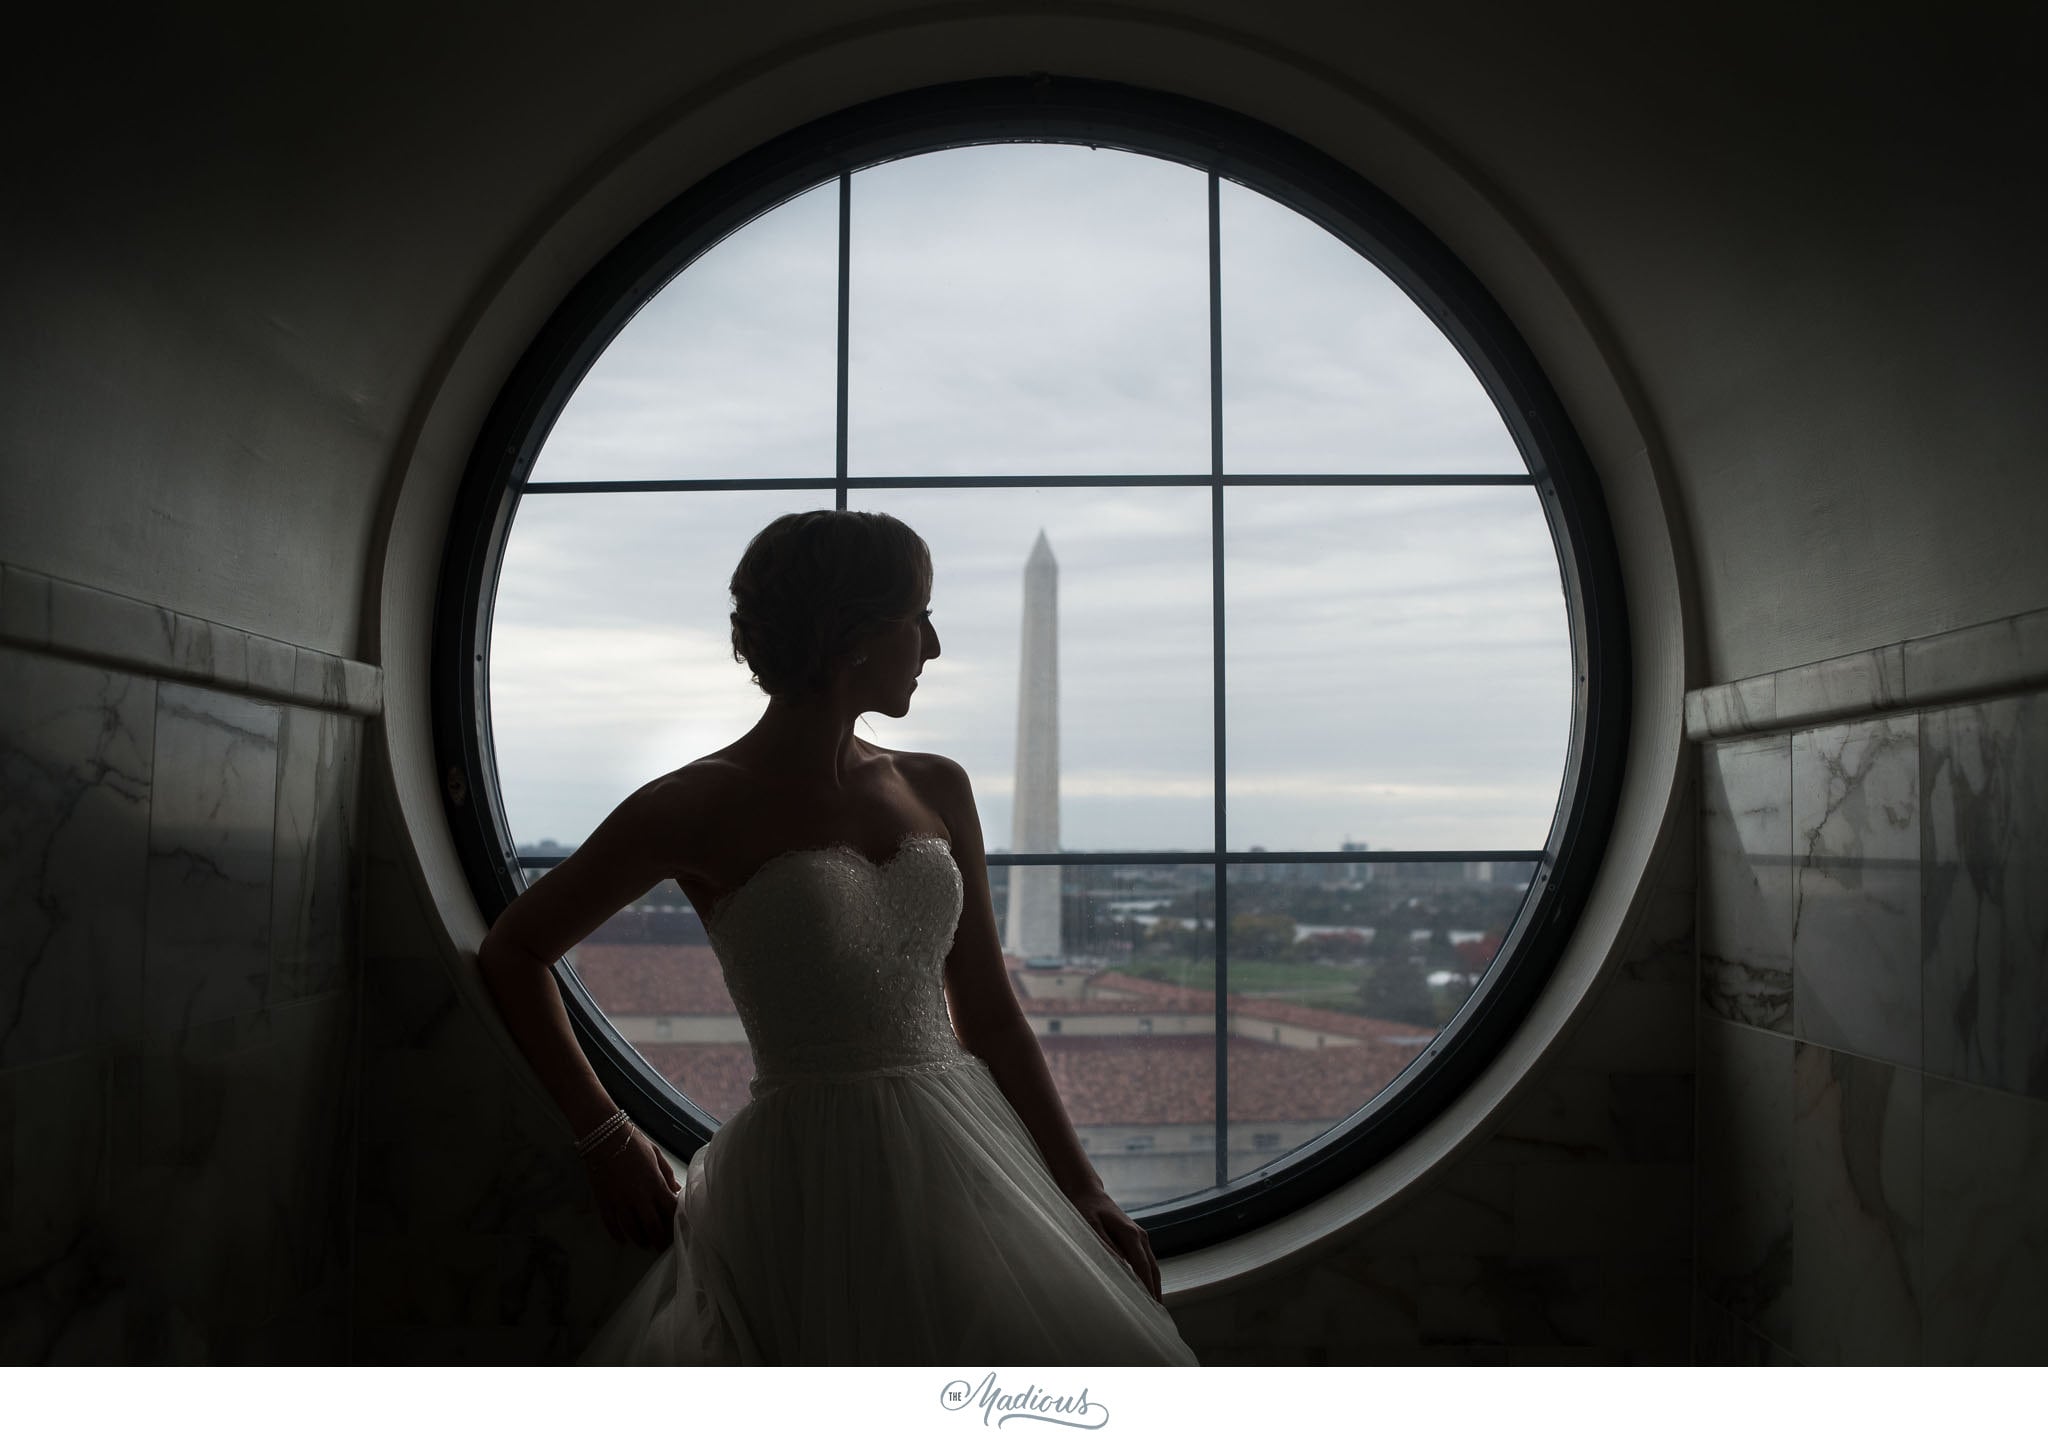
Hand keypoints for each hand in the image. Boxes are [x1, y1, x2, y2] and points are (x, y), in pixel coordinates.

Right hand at [584, 1127, 681, 1249]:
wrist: (605, 1136)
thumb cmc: (633, 1142)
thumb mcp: (656, 1154)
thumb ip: (666, 1174)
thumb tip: (677, 1190)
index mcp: (655, 1183)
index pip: (669, 1209)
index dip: (675, 1222)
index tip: (678, 1230)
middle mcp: (639, 1196)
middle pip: (652, 1225)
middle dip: (659, 1239)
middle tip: (661, 1247)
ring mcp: (620, 1201)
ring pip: (632, 1228)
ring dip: (640, 1239)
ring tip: (644, 1244)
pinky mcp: (604, 1201)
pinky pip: (611, 1224)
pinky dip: (617, 1234)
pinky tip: (622, 1240)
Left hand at [1067, 1184, 1163, 1303]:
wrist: (1088, 1193)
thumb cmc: (1086, 1209)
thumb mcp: (1090, 1226)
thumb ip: (1104, 1245)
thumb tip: (1119, 1266)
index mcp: (1130, 1234)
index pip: (1142, 1266)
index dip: (1147, 1286)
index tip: (1151, 1305)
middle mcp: (1140, 1236)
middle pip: (1152, 1268)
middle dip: (1155, 1289)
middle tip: (1158, 1313)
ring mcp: (1140, 1236)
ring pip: (1152, 1264)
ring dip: (1154, 1284)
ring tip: (1155, 1305)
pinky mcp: (1135, 1238)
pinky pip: (1146, 1260)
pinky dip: (1149, 1275)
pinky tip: (1146, 1288)